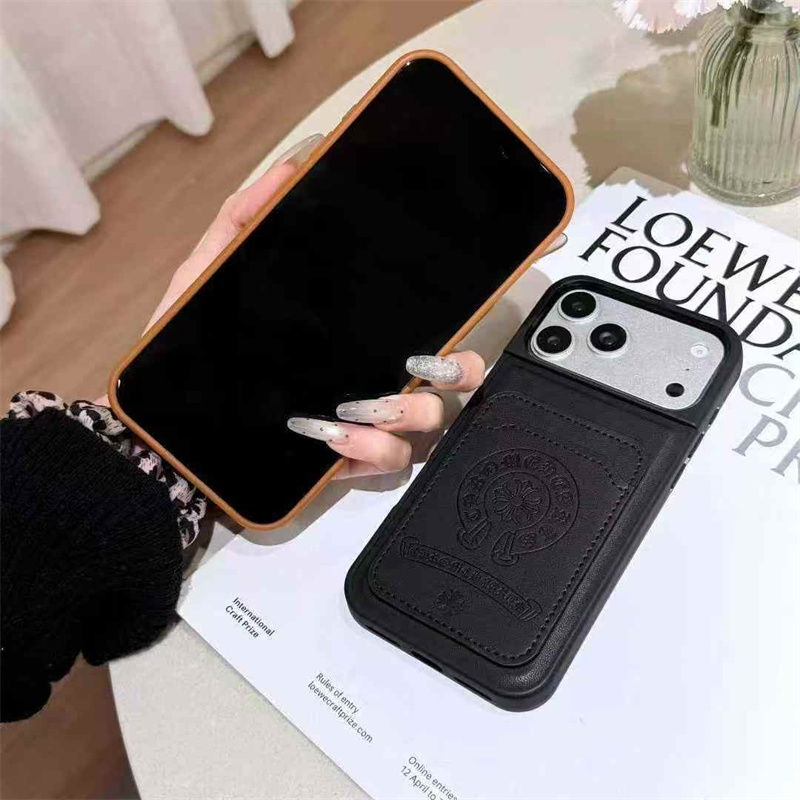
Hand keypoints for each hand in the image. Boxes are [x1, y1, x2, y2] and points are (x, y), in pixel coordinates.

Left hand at [144, 134, 486, 477]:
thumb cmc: (194, 345)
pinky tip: (336, 436)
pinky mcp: (346, 465)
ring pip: (431, 421)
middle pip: (455, 374)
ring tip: (360, 404)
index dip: (466, 304)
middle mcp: (373, 374)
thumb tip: (289, 166)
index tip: (483, 283)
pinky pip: (390, 463)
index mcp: (357, 331)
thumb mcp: (210, 274)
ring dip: (412, 411)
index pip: (428, 317)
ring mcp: (365, 423)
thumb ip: (243, 219)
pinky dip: (375, 451)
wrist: (165, 420)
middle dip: (461, 367)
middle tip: (428, 362)